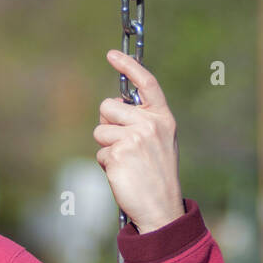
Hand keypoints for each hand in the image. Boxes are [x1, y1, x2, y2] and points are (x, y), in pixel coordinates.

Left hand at [94, 49, 184, 233]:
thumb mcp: (159, 142)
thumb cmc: (156, 176)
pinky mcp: (119, 153)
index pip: (147, 84)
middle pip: (109, 106)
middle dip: (108, 124)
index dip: (129, 66)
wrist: (161, 207)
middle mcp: (150, 124)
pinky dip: (106, 165)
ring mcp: (134, 137)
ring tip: (125, 163)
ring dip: (106, 147)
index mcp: (163, 118)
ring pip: (100, 129)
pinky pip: (99, 153)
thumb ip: (142, 122)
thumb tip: (112, 105)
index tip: (112, 55)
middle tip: (123, 146)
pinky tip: (122, 174)